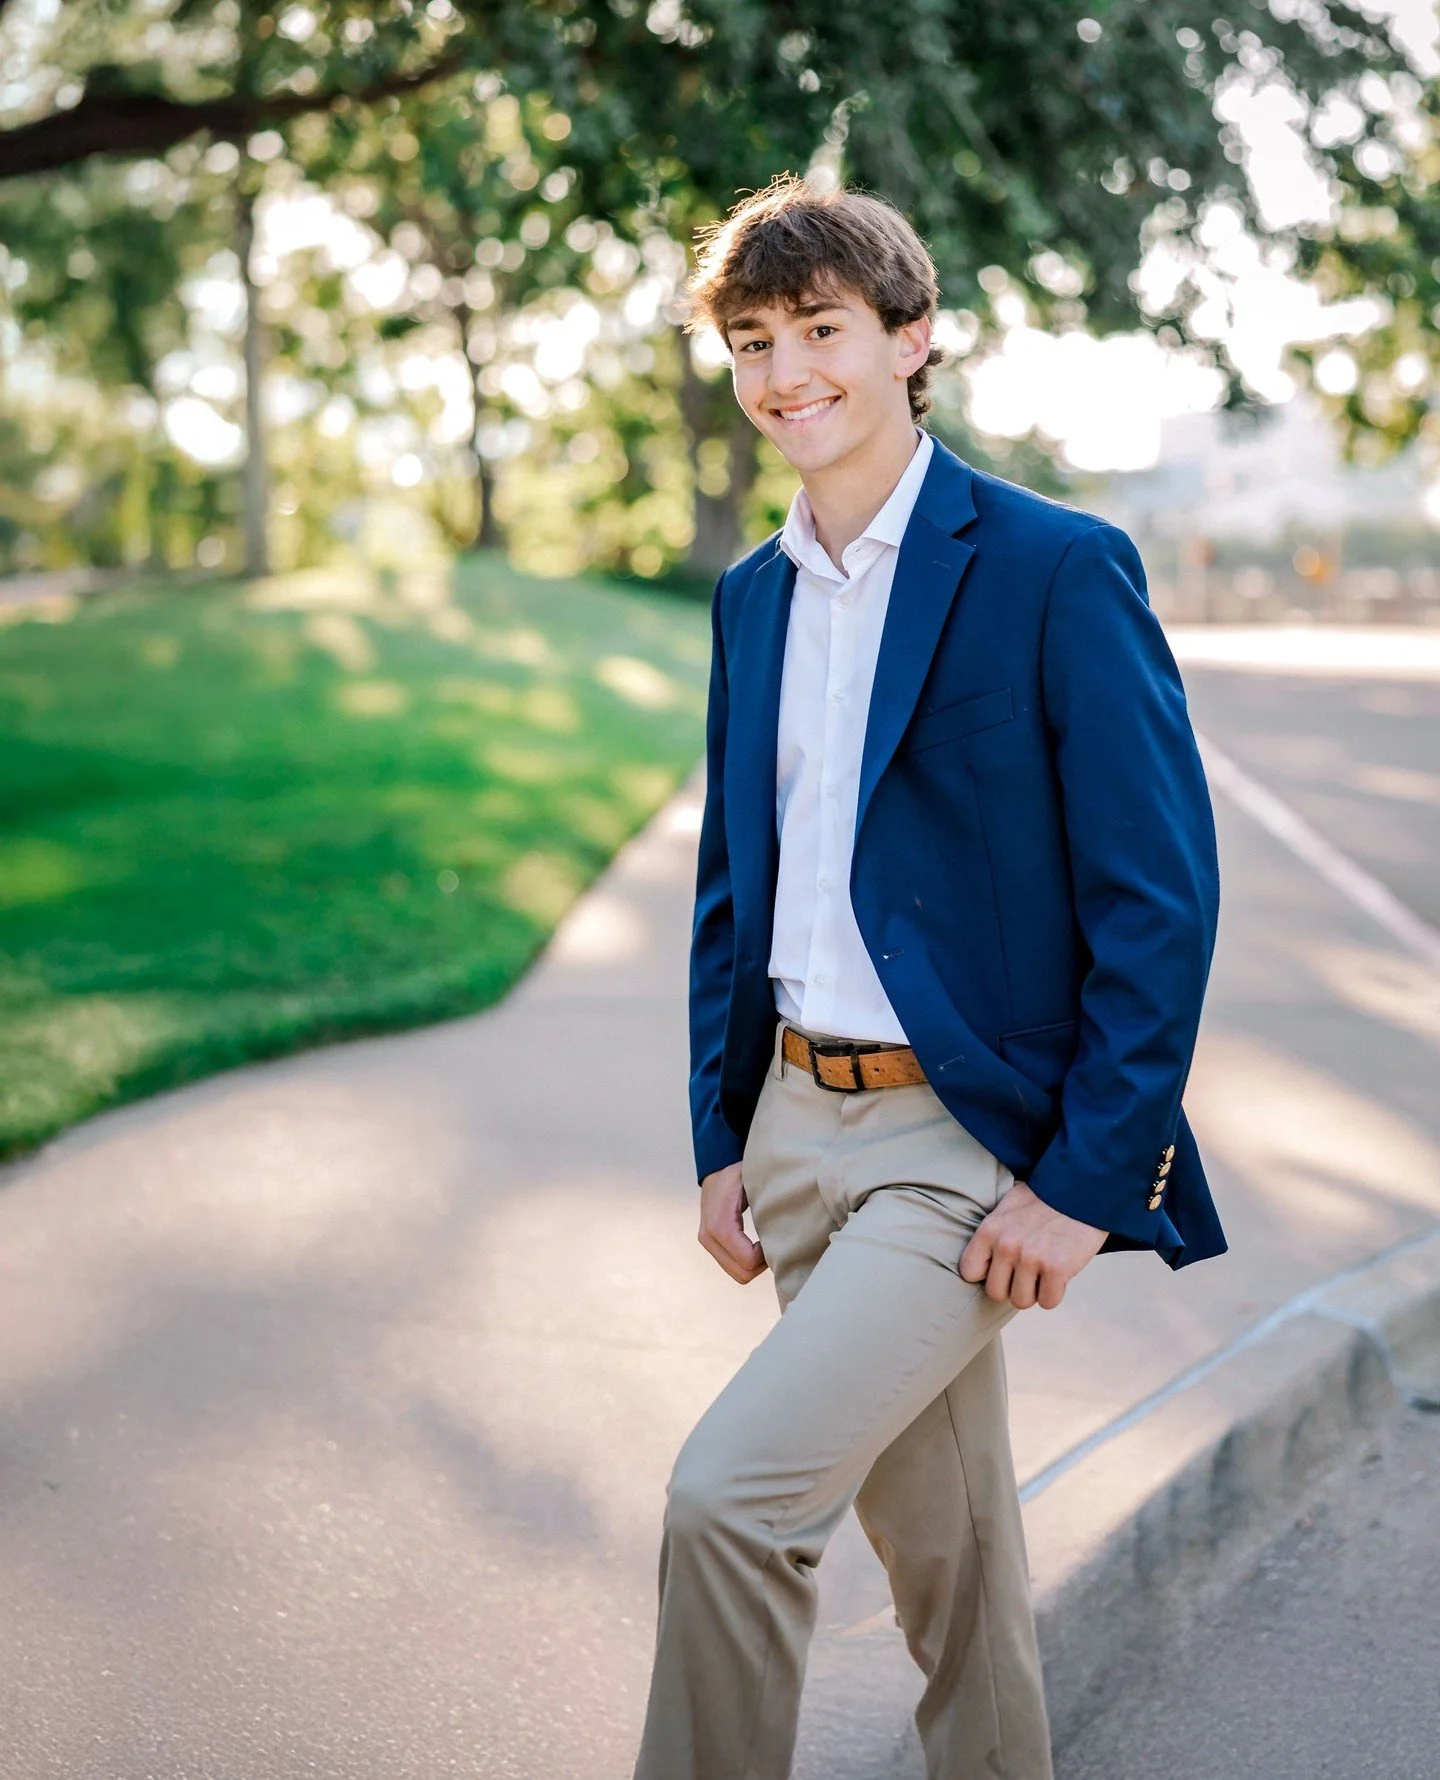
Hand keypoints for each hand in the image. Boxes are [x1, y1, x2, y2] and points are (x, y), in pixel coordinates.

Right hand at [698, 1161, 767, 1284]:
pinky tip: (757, 1247)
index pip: (748, 1260)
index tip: (777, 1238)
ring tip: (767, 1246)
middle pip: (742, 1274)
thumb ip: (769, 1204)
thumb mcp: (755, 1183)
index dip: (767, 1256)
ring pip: (737, 1274)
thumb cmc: (740, 1173)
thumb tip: (790, 1223)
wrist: (717, 1166)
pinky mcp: (709, 1243)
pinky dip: (746, 1262)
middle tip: (775, 1246)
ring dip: (754, 1266)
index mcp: (720, 1224)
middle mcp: (709, 1236)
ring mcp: (707, 1241)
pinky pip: (731, 1265)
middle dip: (762, 1265)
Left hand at [959, 1179, 1105, 1310]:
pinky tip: (1060, 1275)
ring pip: (1021, 1301)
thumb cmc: (1044, 1199)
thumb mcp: (1009, 1206)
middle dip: (1012, 1287)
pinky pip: (1048, 1302)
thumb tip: (983, 1261)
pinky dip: (1055, 1293)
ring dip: (1034, 1292)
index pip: (969, 1271)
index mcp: (990, 1230)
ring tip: (1044, 1272)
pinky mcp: (1056, 1269)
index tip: (1003, 1268)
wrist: (1082, 1190)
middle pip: (996, 1293)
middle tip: (1028, 1272)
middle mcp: (1006, 1245)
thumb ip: (994, 1232)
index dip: (987, 1274)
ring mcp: (1031, 1258)